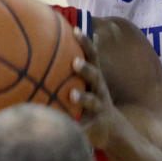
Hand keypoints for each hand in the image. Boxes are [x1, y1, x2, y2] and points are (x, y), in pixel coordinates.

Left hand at [70, 27, 122, 149]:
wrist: (112, 130)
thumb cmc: (92, 100)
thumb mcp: (87, 83)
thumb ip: (75, 68)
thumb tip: (48, 49)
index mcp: (95, 77)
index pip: (92, 56)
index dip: (86, 42)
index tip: (75, 30)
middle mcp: (99, 90)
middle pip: (95, 76)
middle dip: (86, 69)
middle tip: (75, 62)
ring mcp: (99, 108)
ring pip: (92, 101)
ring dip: (83, 98)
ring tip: (72, 95)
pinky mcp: (95, 126)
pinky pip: (84, 126)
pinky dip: (75, 126)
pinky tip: (60, 126)